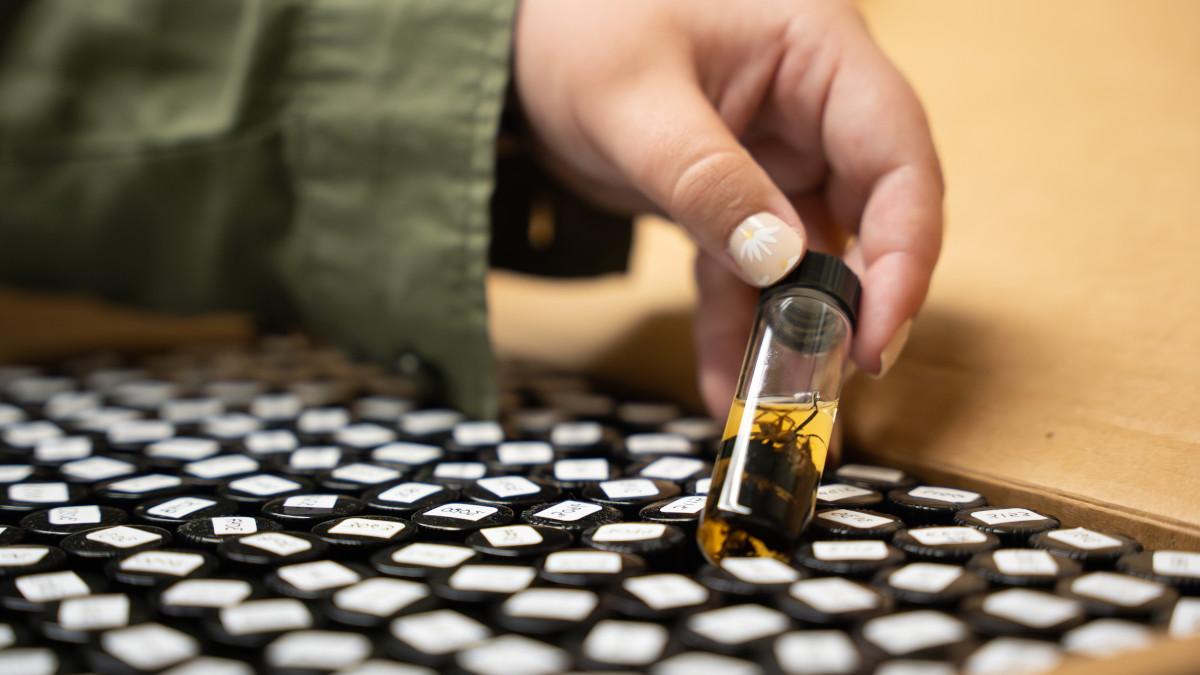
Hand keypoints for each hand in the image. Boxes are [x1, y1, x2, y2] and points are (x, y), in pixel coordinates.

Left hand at [515, 0, 943, 416]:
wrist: (513, 43)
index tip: (879, 332)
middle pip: (868, 214)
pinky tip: (718, 378)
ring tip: (766, 398)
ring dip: (789, 329)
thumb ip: (707, 181)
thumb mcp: (635, 103)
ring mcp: (775, 155)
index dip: (903, 250)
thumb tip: (780, 263)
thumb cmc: (578, 27)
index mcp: (817, 52)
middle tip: (825, 381)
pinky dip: (734, 321)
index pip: (895, 155)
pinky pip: (745, 268)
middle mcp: (812, 106)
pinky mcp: (734, 196)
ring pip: (806, 256)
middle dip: (848, 304)